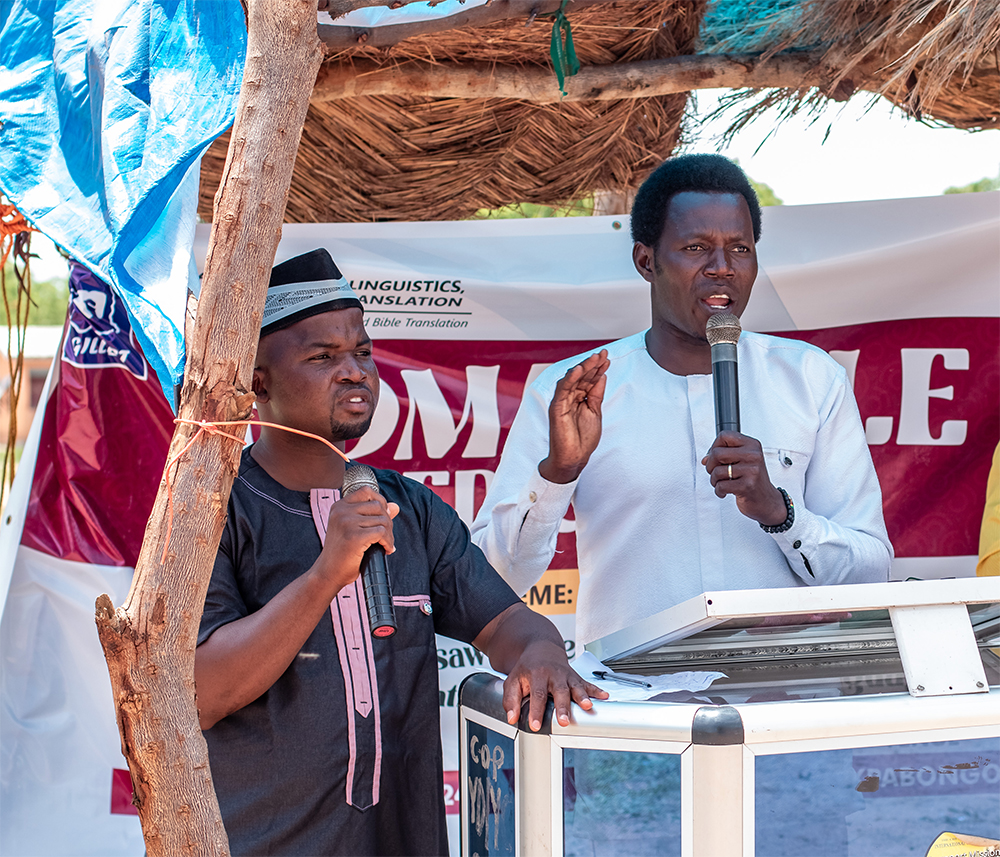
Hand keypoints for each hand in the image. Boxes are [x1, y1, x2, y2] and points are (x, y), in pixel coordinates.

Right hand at [316, 486, 399, 591]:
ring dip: (389, 534)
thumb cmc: (342, 552)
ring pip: (382, 520)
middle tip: (386, 537)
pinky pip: (382, 533)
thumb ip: (373, 516)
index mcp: (339, 506)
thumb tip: (395, 506)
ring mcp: (347, 523)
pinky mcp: (354, 537)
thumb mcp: (355, 529)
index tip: (383, 517)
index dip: (380, 501)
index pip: (366, 491)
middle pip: (378, 506)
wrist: (328, 573)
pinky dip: (388, 542)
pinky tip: (385, 550)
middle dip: (387, 521)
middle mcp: (341, 511)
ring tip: (386, 545)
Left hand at [501, 640, 607, 730]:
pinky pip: (587, 683)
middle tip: (563, 720)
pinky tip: (604, 696)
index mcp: (536, 675)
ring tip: (587, 706)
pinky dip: (596, 690)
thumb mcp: (513, 680)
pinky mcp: (576, 677)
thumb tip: (511, 717)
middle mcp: (553, 674)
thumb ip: (510, 699)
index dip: (535, 711)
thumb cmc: (527, 668)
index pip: (536, 695)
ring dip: (582, 697)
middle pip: (559, 691)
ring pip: (575, 686)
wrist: (541, 648)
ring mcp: (566, 675)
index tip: (534, 724)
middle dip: (562, 706)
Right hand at [538, 350, 609, 483]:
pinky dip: (570, 378)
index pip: (588, 379)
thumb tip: (602, 376)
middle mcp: (569, 397)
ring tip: (595, 357)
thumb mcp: (595, 412)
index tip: (607, 359)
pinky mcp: (556, 407)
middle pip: (581, 376)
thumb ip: (596, 394)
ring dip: (584, 367)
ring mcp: (562, 401)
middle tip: (603, 354)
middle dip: (593, 364)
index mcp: (579, 398)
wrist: (574, 458)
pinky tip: (579, 369)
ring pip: (572, 379)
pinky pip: (563, 389)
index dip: (598, 369)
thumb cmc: (583, 439)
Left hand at [701, 431, 787, 526]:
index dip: (714, 446)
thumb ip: (725, 455)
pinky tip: (725, 491)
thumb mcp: (743, 462)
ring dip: (714, 480)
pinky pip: (721, 486)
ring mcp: (751, 471)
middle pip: (717, 453)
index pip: (725, 436)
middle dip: (710, 465)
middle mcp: (753, 455)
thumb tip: (705, 459)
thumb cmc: (753, 480)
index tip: (715, 457)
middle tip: (715, 472)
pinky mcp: (747, 486)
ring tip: (722, 483)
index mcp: (752, 445)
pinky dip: (718, 491)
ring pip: (716, 471)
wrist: (767, 501)